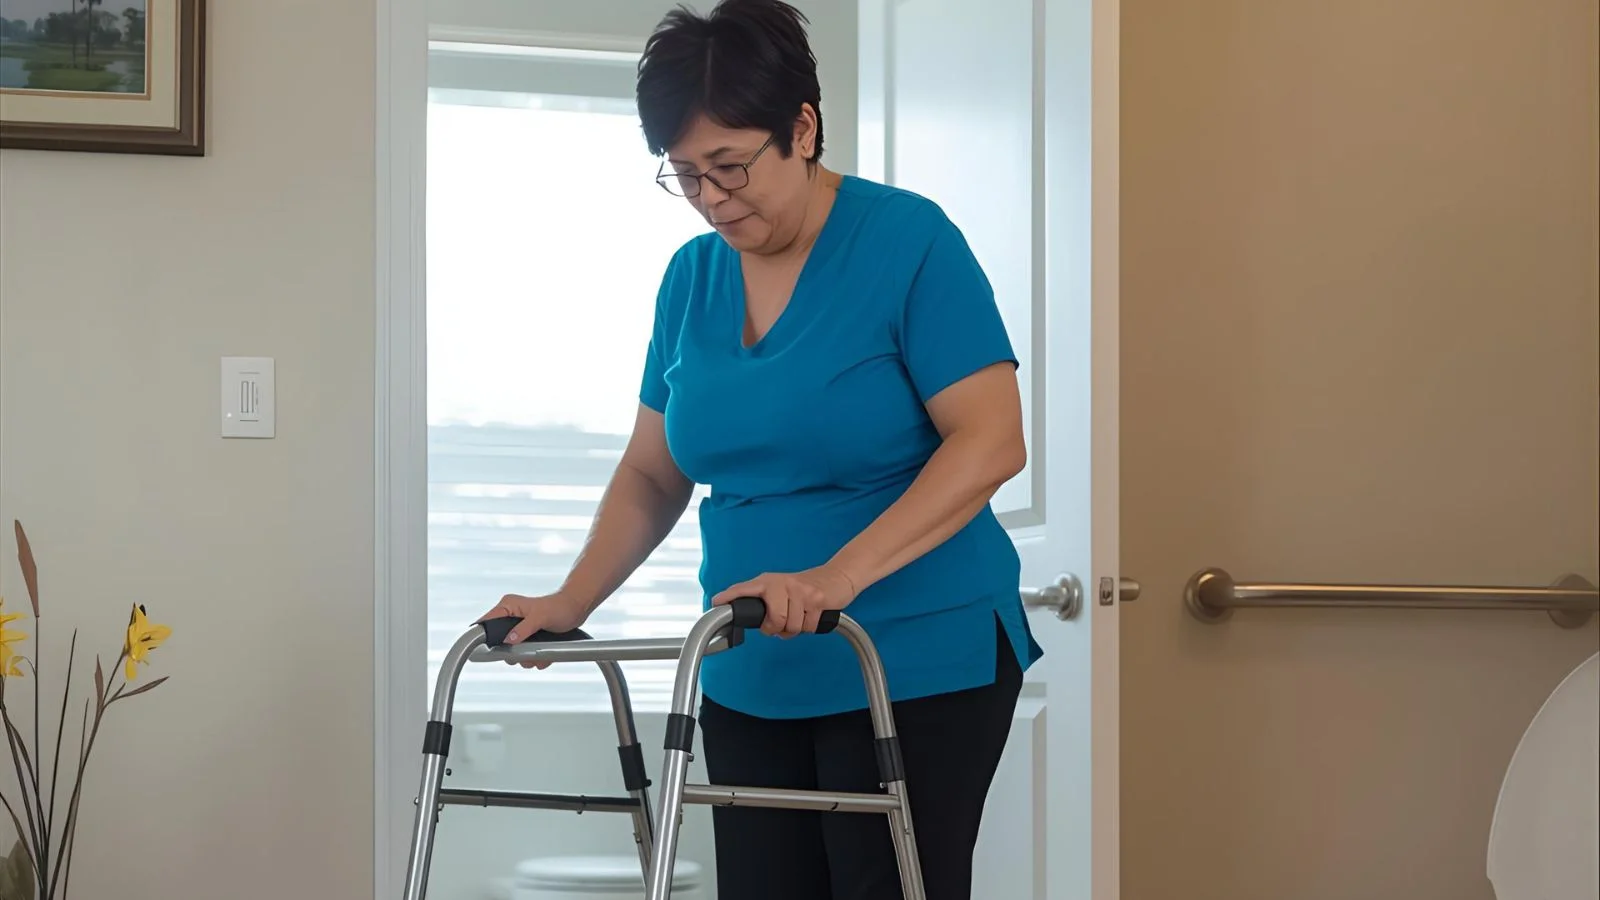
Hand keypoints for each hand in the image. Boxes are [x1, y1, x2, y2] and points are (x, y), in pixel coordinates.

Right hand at [475, 592, 587, 668]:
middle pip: (499, 643)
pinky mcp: (528, 637)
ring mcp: (519, 629)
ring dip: (526, 657)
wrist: (576, 608)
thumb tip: (509, 640)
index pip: (486, 622)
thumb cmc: (560, 606)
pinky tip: (544, 655)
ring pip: (513, 651)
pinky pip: (525, 653)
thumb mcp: (540, 617)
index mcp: (508, 606)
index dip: (485, 636)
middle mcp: (511, 617)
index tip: (492, 649)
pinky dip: (534, 657)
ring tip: (538, 653)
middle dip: (512, 653)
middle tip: (524, 653)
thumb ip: (524, 629)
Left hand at [711, 565, 858, 637]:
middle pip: (773, 622)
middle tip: (783, 624)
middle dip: (778, 630)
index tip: (715, 602)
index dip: (729, 597)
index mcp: (768, 582)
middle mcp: (781, 584)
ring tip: (801, 616)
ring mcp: (799, 590)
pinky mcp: (817, 598)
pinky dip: (811, 627)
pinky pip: (808, 627)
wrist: (837, 577)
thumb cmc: (805, 589)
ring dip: (797, 629)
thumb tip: (747, 622)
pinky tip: (812, 614)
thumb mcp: (781, 591)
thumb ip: (765, 605)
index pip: (744, 589)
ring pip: (791, 627)